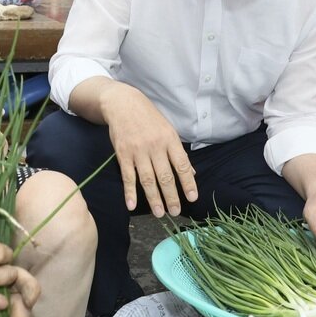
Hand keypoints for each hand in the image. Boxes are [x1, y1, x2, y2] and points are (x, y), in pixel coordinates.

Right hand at [99, 83, 197, 216]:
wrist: (123, 104)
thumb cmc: (149, 118)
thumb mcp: (168, 130)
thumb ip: (178, 152)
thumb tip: (191, 172)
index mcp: (169, 139)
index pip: (182, 164)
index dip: (188, 182)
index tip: (193, 198)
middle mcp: (155, 146)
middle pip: (165, 176)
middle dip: (171, 196)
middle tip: (175, 212)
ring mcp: (138, 151)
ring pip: (147, 179)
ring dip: (153, 198)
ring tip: (159, 213)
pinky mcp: (123, 154)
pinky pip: (127, 176)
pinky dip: (129, 192)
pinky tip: (132, 205)